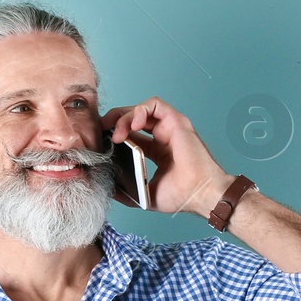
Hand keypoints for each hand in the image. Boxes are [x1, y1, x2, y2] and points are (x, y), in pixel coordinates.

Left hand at [99, 97, 235, 217]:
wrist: (198, 194)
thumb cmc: (181, 196)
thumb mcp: (145, 195)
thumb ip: (127, 191)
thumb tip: (108, 188)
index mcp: (157, 152)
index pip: (132, 135)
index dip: (115, 134)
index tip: (102, 141)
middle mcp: (163, 137)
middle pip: (133, 119)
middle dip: (115, 121)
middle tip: (102, 130)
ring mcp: (170, 128)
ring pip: (141, 110)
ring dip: (125, 117)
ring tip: (117, 133)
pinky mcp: (176, 121)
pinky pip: (155, 105)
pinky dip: (140, 110)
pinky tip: (133, 125)